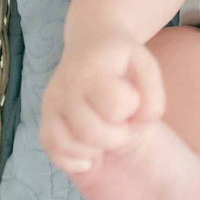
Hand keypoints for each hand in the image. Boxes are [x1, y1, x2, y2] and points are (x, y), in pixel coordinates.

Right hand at [39, 31, 165, 175]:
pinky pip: (52, 149)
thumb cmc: (121, 59)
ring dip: (95, 148)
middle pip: (90, 132)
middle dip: (117, 136)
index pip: (115, 105)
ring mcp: (51, 105)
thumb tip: (143, 122)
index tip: (134, 99)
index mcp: (92, 73)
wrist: (90, 41)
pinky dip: (72, 158)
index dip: (132, 107)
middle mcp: (66, 90)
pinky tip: (91, 151)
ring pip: (68, 144)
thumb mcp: (146, 65)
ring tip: (107, 133)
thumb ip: (154, 95)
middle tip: (124, 124)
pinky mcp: (45, 119)